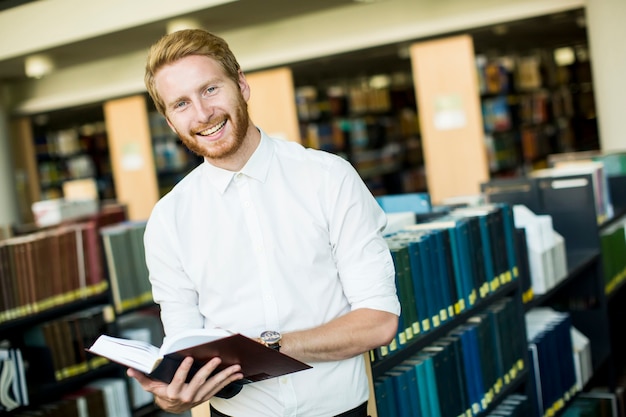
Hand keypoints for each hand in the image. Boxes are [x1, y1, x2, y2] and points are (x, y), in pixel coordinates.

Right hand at [127, 356, 242, 413]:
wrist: (172, 407)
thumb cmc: (162, 393)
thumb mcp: (151, 386)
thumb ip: (142, 377)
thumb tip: (130, 369)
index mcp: (173, 392)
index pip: (179, 380)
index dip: (184, 369)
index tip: (189, 358)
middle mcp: (187, 395)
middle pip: (199, 381)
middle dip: (209, 370)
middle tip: (216, 359)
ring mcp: (199, 397)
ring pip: (213, 385)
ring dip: (225, 375)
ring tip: (235, 367)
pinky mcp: (207, 396)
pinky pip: (219, 388)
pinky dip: (229, 381)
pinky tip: (238, 374)